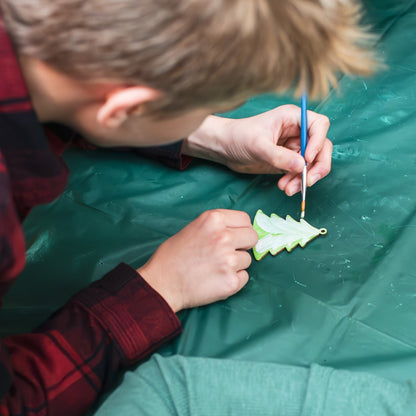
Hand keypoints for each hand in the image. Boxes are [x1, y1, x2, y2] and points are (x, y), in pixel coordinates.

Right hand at [137, 209, 257, 311]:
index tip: (236, 236)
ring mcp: (229, 260)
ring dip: (236, 264)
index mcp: (213, 220)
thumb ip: (216, 227)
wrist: (161, 283)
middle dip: (243, 245)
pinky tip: (217, 279)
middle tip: (229, 252)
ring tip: (216, 268)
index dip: (241, 229)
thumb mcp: (193, 228)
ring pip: (248, 259)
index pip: (245, 219)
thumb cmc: (172, 256)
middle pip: (252, 237)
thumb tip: (237, 231)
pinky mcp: (231, 282)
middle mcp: (224, 237)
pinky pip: (244, 277)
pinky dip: (234, 279)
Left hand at [182, 105, 331, 195]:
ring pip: (312, 163)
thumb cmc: (239, 137)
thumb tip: (301, 166)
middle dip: (317, 166)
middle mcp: (298, 131)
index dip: (318, 142)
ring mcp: (294, 147)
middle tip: (308, 181)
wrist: (225, 148)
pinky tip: (284, 187)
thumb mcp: (258, 145)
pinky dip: (296, 182)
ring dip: (304, 178)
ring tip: (288, 189)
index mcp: (292, 117)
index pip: (319, 125)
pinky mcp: (288, 161)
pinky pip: (300, 173)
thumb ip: (279, 156)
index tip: (307, 158)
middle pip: (322, 147)